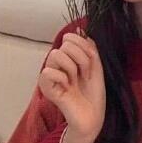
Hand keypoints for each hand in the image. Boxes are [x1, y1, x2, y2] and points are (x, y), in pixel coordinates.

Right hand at [38, 27, 105, 141]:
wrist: (93, 115)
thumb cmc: (94, 91)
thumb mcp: (96, 64)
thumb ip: (89, 46)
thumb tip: (79, 28)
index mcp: (70, 56)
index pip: (70, 37)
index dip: (84, 47)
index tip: (91, 63)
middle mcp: (59, 62)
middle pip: (65, 44)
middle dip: (81, 58)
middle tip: (84, 74)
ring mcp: (51, 74)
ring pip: (56, 54)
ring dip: (72, 68)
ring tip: (75, 81)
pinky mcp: (46, 87)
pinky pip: (48, 71)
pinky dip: (61, 78)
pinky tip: (66, 88)